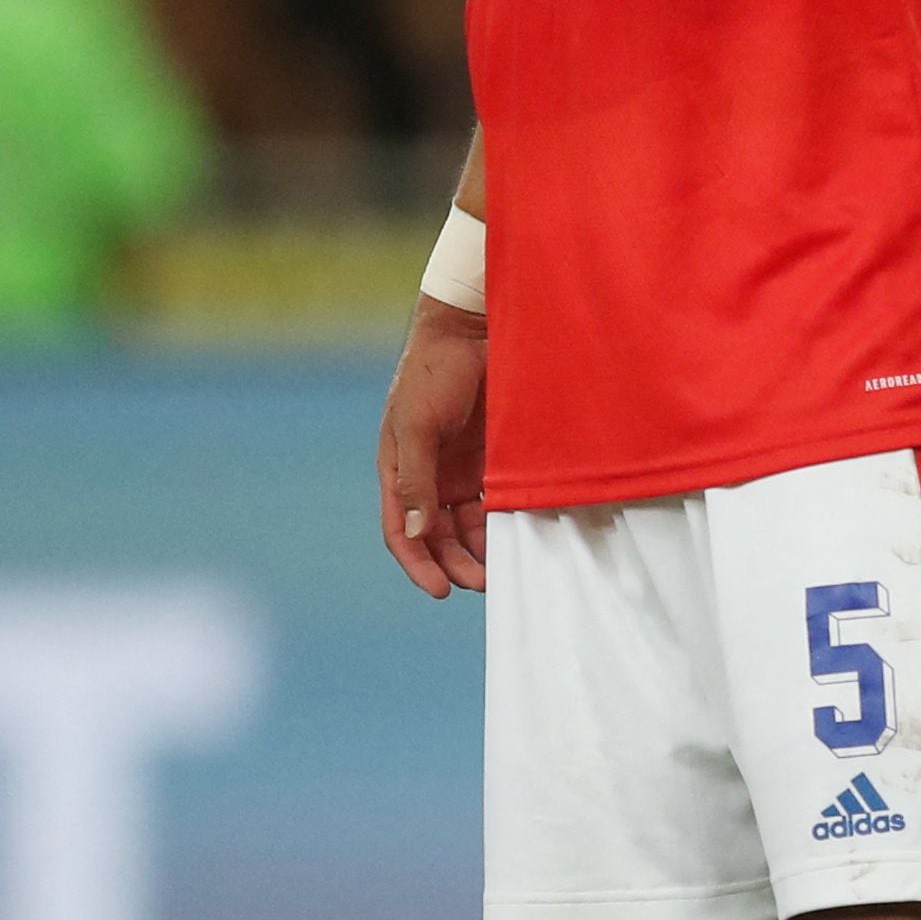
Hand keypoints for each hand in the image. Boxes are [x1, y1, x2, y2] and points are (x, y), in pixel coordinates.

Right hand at [380, 297, 489, 598]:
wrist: (474, 329)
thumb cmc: (433, 371)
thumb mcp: (418, 425)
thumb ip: (417, 478)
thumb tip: (417, 532)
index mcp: (399, 471)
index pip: (402, 532)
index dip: (419, 564)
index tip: (441, 591)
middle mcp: (429, 476)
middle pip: (438, 536)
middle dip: (456, 563)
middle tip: (483, 583)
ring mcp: (461, 468)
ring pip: (468, 524)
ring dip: (481, 549)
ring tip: (503, 567)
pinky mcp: (492, 457)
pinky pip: (496, 499)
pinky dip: (504, 520)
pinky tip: (522, 534)